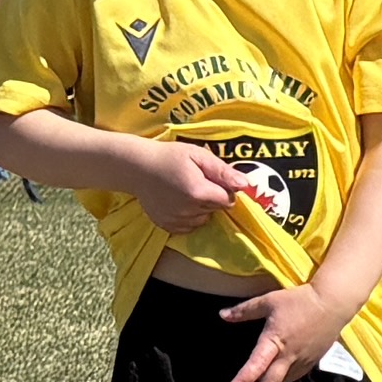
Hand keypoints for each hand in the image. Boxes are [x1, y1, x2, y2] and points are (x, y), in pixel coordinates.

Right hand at [129, 136, 247, 231]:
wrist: (137, 167)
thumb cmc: (169, 157)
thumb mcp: (198, 155)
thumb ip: (222, 171)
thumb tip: (244, 185)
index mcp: (199, 192)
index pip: (228, 200)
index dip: (224, 189)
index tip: (211, 179)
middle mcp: (189, 211)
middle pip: (216, 209)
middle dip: (212, 197)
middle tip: (196, 181)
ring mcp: (177, 221)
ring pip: (203, 219)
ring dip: (201, 208)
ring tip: (185, 191)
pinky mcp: (167, 226)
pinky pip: (189, 226)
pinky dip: (188, 217)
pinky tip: (178, 202)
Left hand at [215, 282, 355, 381]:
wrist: (333, 303)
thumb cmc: (300, 300)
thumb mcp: (269, 301)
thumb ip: (244, 310)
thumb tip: (222, 315)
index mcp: (275, 341)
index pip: (255, 366)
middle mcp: (288, 356)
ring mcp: (302, 361)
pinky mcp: (311, 362)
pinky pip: (293, 376)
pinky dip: (280, 380)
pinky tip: (274, 379)